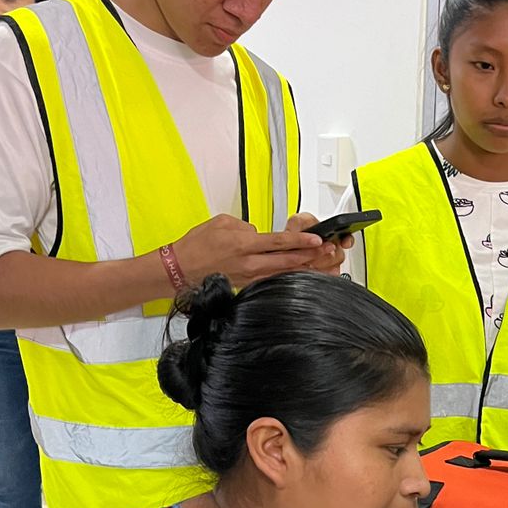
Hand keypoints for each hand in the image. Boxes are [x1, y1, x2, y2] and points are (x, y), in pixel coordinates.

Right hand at [173, 213, 343, 288]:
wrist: (180, 268)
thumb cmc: (196, 245)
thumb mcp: (221, 223)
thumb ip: (244, 225)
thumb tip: (257, 234)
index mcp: (244, 244)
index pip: (279, 242)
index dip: (300, 241)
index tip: (316, 239)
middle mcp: (250, 263)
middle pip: (287, 260)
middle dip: (309, 255)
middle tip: (327, 251)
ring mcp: (249, 276)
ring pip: (282, 272)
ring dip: (301, 267)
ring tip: (318, 262)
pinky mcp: (246, 284)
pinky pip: (271, 279)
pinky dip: (286, 276)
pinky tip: (297, 274)